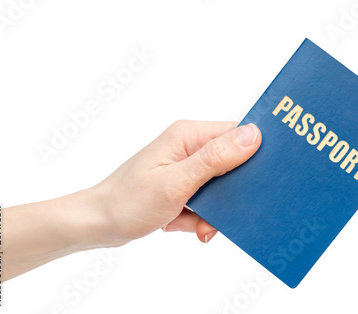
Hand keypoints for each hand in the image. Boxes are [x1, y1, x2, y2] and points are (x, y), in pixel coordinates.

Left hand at [91, 120, 261, 245]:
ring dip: (211, 211)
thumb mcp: (176, 183)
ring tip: (193, 224)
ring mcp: (185, 165)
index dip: (254, 156)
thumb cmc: (128, 201)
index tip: (260, 182)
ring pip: (221, 187)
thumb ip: (215, 159)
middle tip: (213, 217)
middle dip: (228, 195)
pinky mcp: (182, 183)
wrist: (98, 224)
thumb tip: (253, 135)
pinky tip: (178, 222)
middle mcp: (189, 145)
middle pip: (232, 164)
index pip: (237, 134)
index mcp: (188, 135)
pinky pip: (206, 199)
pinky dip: (198, 216)